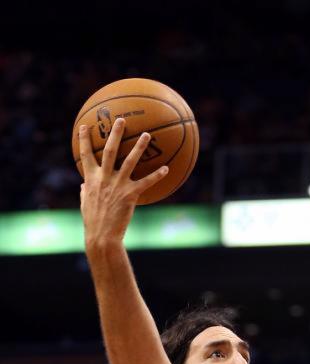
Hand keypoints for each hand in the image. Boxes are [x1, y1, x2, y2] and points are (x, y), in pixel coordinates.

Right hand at [79, 118, 169, 246]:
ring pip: (130, 161)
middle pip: (109, 150)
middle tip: (121, 120)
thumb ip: (85, 191)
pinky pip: (146, 182)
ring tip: (147, 135)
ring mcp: (118, 185)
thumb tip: (83, 185)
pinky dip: (157, 175)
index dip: (85, 139)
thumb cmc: (93, 222)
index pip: (85, 154)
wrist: (102, 236)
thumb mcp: (85, 204)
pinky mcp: (130, 195)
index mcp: (91, 179)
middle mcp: (104, 178)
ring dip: (139, 146)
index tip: (86, 125)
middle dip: (115, 133)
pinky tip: (166, 168)